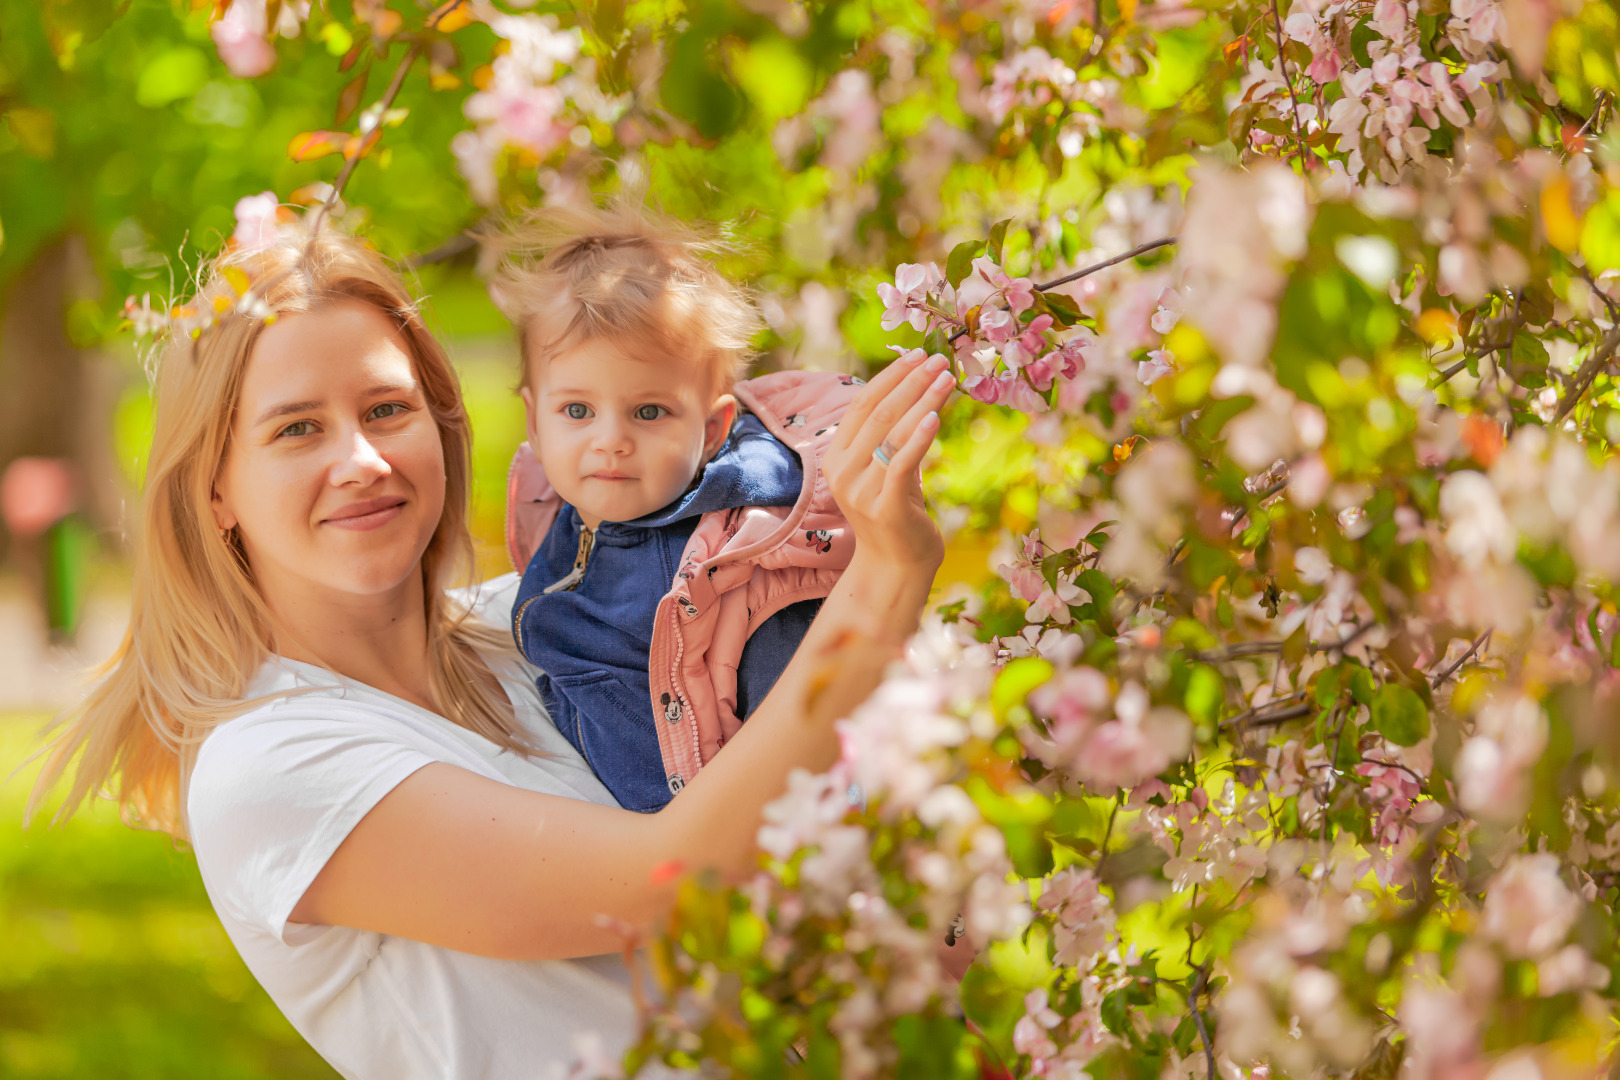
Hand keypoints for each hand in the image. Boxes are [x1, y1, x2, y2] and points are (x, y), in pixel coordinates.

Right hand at [822, 350, 953, 572]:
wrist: (896, 566)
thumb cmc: (897, 511)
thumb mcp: (889, 467)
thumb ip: (896, 434)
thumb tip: (923, 387)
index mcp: (836, 457)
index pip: (862, 403)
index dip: (892, 376)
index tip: (919, 354)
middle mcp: (842, 471)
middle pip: (878, 412)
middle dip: (911, 381)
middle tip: (939, 359)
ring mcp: (860, 490)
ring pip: (893, 432)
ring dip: (923, 399)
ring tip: (947, 378)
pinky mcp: (884, 507)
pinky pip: (901, 463)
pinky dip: (919, 437)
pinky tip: (936, 416)